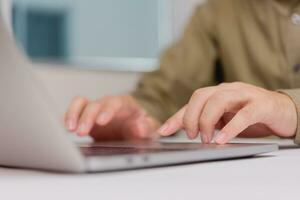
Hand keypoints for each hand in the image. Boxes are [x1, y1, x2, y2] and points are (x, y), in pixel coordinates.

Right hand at [64, 95, 159, 140]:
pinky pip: (74, 113)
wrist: (133, 131)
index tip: (101, 121)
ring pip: (80, 104)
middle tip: (81, 131)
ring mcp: (96, 111)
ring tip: (69, 128)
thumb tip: (141, 125)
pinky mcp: (86, 119)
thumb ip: (148, 127)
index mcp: (125, 104)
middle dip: (86, 117)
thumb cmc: (142, 128)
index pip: (115, 103)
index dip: (107, 110)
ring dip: (73, 114)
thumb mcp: (150, 130)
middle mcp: (108, 105)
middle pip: (94, 104)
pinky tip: (61, 127)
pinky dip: (67, 118)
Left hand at [158, 82, 296, 143]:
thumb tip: (186, 132)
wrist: (283, 111)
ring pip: (219, 100)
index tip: (163, 131)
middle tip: (192, 135)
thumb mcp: (225, 119)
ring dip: (207, 120)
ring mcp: (245, 95)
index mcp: (217, 93)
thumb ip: (208, 122)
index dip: (176, 117)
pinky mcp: (261, 104)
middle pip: (201, 96)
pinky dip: (231, 127)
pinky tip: (222, 139)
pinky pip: (244, 114)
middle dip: (191, 117)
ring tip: (206, 138)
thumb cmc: (251, 116)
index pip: (192, 102)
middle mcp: (228, 90)